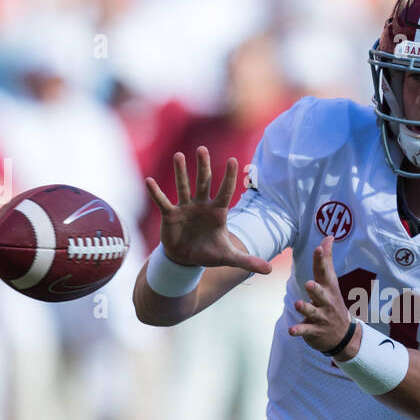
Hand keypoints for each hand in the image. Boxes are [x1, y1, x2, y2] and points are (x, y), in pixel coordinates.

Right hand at [145, 148, 271, 274]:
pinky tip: (149, 181)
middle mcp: (202, 205)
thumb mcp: (229, 258)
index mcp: (218, 212)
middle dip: (203, 166)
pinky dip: (156, 193)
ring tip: (178, 156)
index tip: (234, 160)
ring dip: (180, 172)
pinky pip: (163, 201)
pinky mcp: (170, 215)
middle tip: (202, 149)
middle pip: (203, 182)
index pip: (225, 191)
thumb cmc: (210, 253)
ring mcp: (185, 207)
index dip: (229, 177)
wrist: (187, 259)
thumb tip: (269, 271)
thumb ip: (247, 261)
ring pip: (183, 186)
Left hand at [290, 235, 356, 355]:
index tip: (319, 248)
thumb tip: (328, 237)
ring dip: (305, 308)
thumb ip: (326, 260)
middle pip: (320, 294)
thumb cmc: (332, 303)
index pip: (325, 272)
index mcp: (328, 288)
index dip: (322, 260)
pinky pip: (306, 330)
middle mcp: (326, 302)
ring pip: (312, 312)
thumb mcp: (331, 283)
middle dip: (315, 289)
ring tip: (298, 304)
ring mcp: (321, 317)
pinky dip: (299, 330)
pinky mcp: (314, 330)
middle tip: (309, 283)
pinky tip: (291, 330)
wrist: (343, 336)